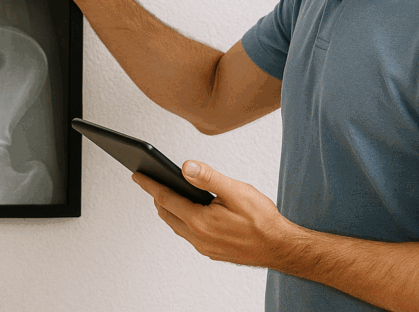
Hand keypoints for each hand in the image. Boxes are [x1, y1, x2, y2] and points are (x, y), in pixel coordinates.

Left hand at [132, 161, 293, 268]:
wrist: (282, 248)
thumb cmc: (263, 219)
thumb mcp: (236, 191)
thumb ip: (208, 178)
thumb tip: (185, 167)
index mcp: (200, 221)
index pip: (166, 198)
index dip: (150, 184)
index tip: (137, 174)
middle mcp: (198, 237)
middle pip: (167, 213)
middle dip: (157, 196)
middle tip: (150, 180)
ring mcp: (204, 247)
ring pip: (177, 225)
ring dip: (170, 209)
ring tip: (166, 193)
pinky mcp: (212, 251)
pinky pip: (189, 234)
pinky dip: (183, 220)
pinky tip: (189, 211)